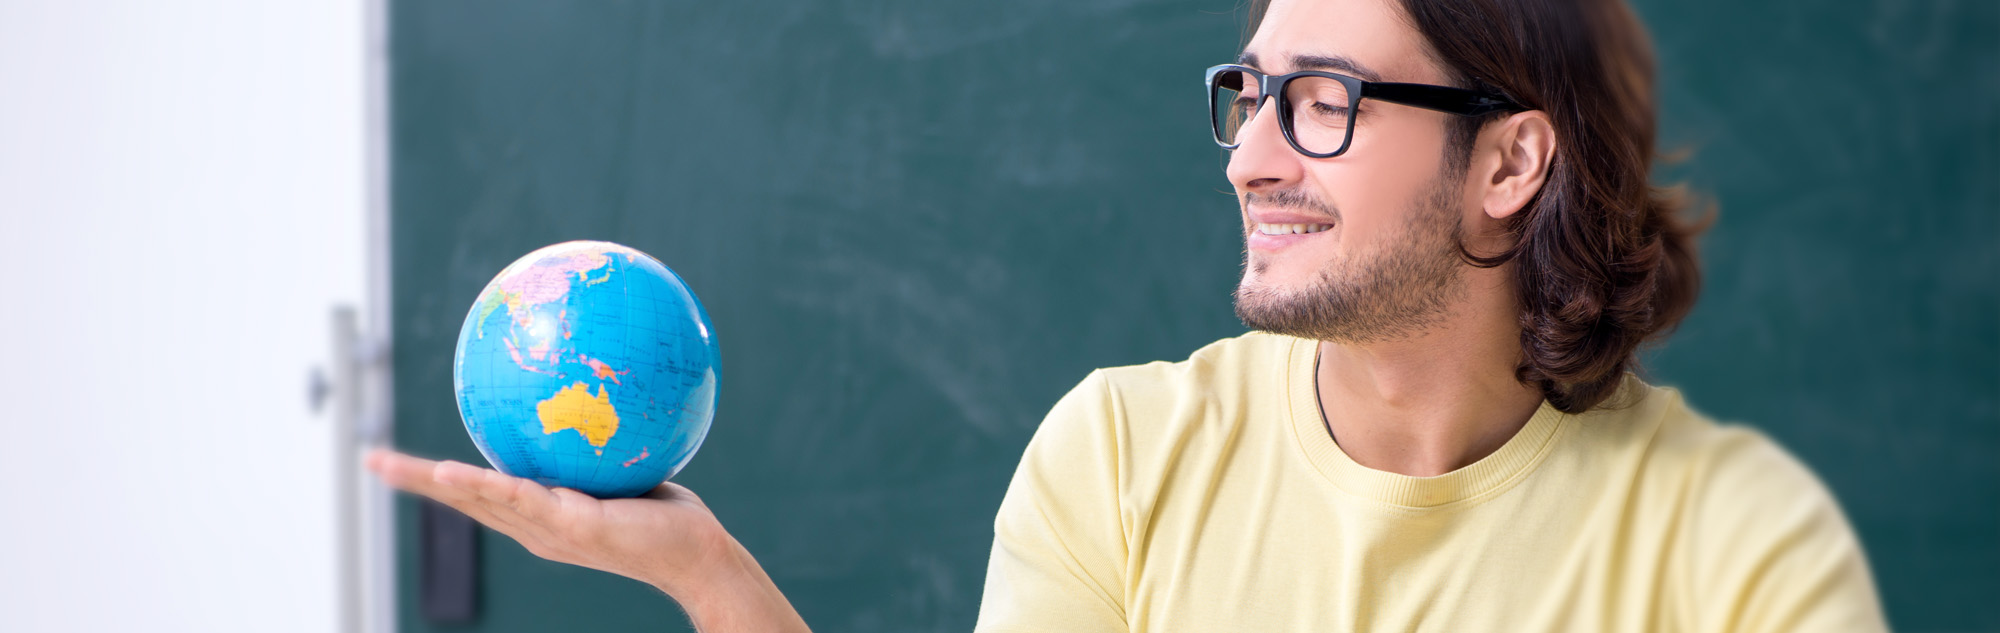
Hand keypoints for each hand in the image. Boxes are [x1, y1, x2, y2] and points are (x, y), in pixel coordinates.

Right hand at [364, 449, 809, 630]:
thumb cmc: (666, 512)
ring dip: (434, 484)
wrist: (697, 554)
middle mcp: (534, 525)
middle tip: (370, 458)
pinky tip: (453, 470)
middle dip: (414, 480)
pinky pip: (520, 500)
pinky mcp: (571, 528)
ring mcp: (548, 530)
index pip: (479, 491)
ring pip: (479, 500)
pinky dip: (482, 486)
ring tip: (392, 465)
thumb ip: (598, 434)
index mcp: (539, 512)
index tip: (404, 455)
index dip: (439, 475)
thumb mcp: (623, 465)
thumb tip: (593, 381)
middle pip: (461, 498)